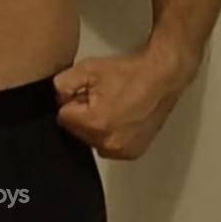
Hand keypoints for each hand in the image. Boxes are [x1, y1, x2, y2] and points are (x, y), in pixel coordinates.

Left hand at [54, 47, 187, 159]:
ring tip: (115, 106)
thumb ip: (61, 85)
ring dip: (98, 126)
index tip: (88, 93)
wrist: (163, 75)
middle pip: (77, 132)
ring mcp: (122, 150)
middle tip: (104, 98)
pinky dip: (112, 134)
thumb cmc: (132, 72)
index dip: (73, 102)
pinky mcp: (133, 153)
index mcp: (94, 123)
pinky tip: (122, 117)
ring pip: (93, 140)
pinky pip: (110, 146)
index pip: (63, 117)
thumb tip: (57, 99)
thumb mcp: (88, 68)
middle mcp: (109, 143)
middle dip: (84, 116)